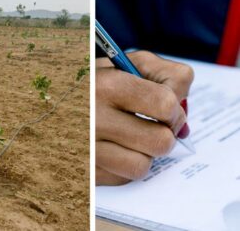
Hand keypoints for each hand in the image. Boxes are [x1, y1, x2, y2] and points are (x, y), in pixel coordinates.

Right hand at [96, 51, 193, 185]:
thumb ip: (166, 74)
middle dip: (164, 133)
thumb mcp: (126, 62)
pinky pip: (121, 178)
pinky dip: (125, 164)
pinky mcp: (83, 170)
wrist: (57, 97)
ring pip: (142, 166)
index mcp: (107, 86)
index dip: (175, 109)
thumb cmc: (97, 80)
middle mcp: (93, 119)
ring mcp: (86, 148)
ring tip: (131, 136)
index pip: (164, 104)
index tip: (169, 110)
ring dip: (145, 152)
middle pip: (160, 141)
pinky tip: (115, 147)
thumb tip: (184, 118)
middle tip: (154, 125)